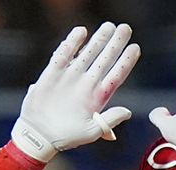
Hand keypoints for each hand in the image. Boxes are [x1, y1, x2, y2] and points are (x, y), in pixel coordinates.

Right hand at [10, 22, 140, 161]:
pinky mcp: (53, 73)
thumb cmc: (66, 137)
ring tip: (109, 26)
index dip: (126, 61)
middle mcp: (86, 83)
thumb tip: (128, 112)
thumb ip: (109, 121)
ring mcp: (71, 76)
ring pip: (88, 53)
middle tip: (125, 28)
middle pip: (105, 59)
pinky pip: (64, 54)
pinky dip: (72, 43)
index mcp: (98, 96)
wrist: (39, 135)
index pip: (116, 75)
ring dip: (98, 39)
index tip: (135, 48)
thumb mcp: (91, 132)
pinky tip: (81, 31)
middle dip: (115, 43)